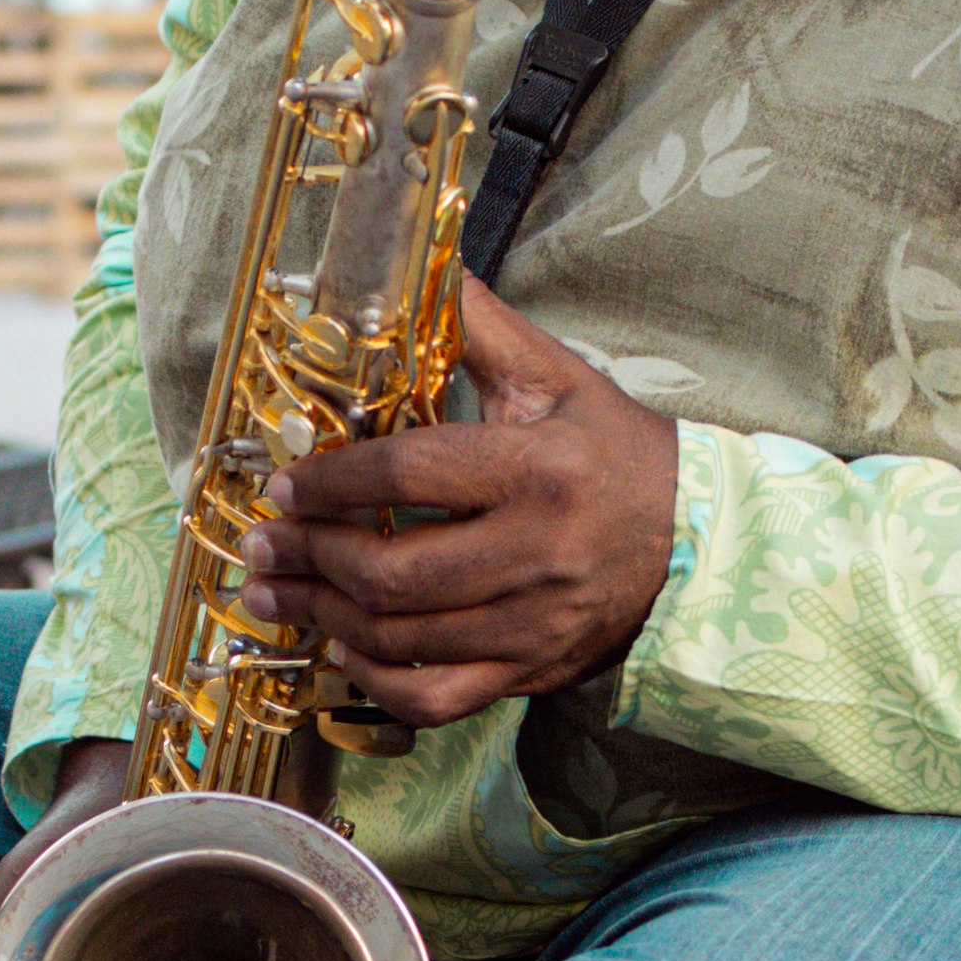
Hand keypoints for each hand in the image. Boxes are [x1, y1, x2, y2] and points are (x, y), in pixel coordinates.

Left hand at [241, 276, 681, 726]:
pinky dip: (378, 679)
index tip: (289, 484)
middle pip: (394, 571)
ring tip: (276, 592)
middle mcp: (538, 552)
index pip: (412, 474)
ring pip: (403, 637)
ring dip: (323, 617)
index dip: (335, 482)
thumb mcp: (557, 378)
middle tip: (264, 544)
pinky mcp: (532, 670)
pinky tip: (343, 648)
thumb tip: (423, 264)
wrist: (696, 540)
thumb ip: (480, 327)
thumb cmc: (615, 451)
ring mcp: (534, 622)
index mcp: (540, 469)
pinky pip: (437, 697)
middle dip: (311, 558)